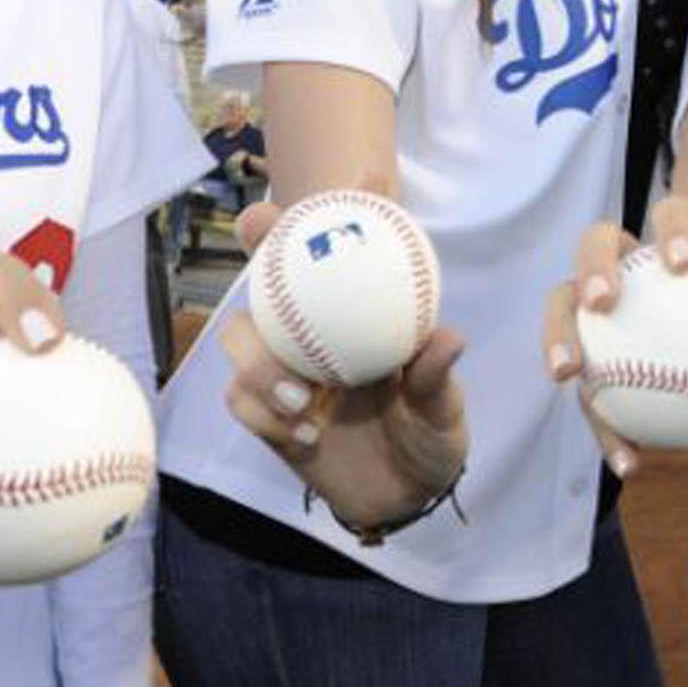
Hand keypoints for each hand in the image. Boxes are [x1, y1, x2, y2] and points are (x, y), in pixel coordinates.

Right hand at [221, 193, 468, 534]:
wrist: (404, 501)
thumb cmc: (429, 438)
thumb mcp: (442, 410)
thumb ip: (435, 377)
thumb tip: (447, 337)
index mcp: (353, 321)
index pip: (330, 259)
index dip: (319, 218)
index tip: (337, 185)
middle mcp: (310, 337)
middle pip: (266, 280)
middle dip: (256, 246)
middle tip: (261, 236)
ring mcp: (282, 374)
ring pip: (240, 341)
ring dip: (262, 365)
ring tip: (304, 400)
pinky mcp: (265, 417)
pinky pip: (242, 402)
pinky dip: (266, 414)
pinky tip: (305, 433)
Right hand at [543, 193, 687, 480]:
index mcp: (668, 242)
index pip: (671, 213)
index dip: (675, 228)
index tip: (686, 262)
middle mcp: (621, 259)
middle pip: (595, 244)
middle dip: (592, 267)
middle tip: (601, 302)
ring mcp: (588, 297)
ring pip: (562, 303)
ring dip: (557, 334)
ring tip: (569, 373)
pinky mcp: (580, 347)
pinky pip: (586, 381)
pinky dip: (605, 422)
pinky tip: (630, 459)